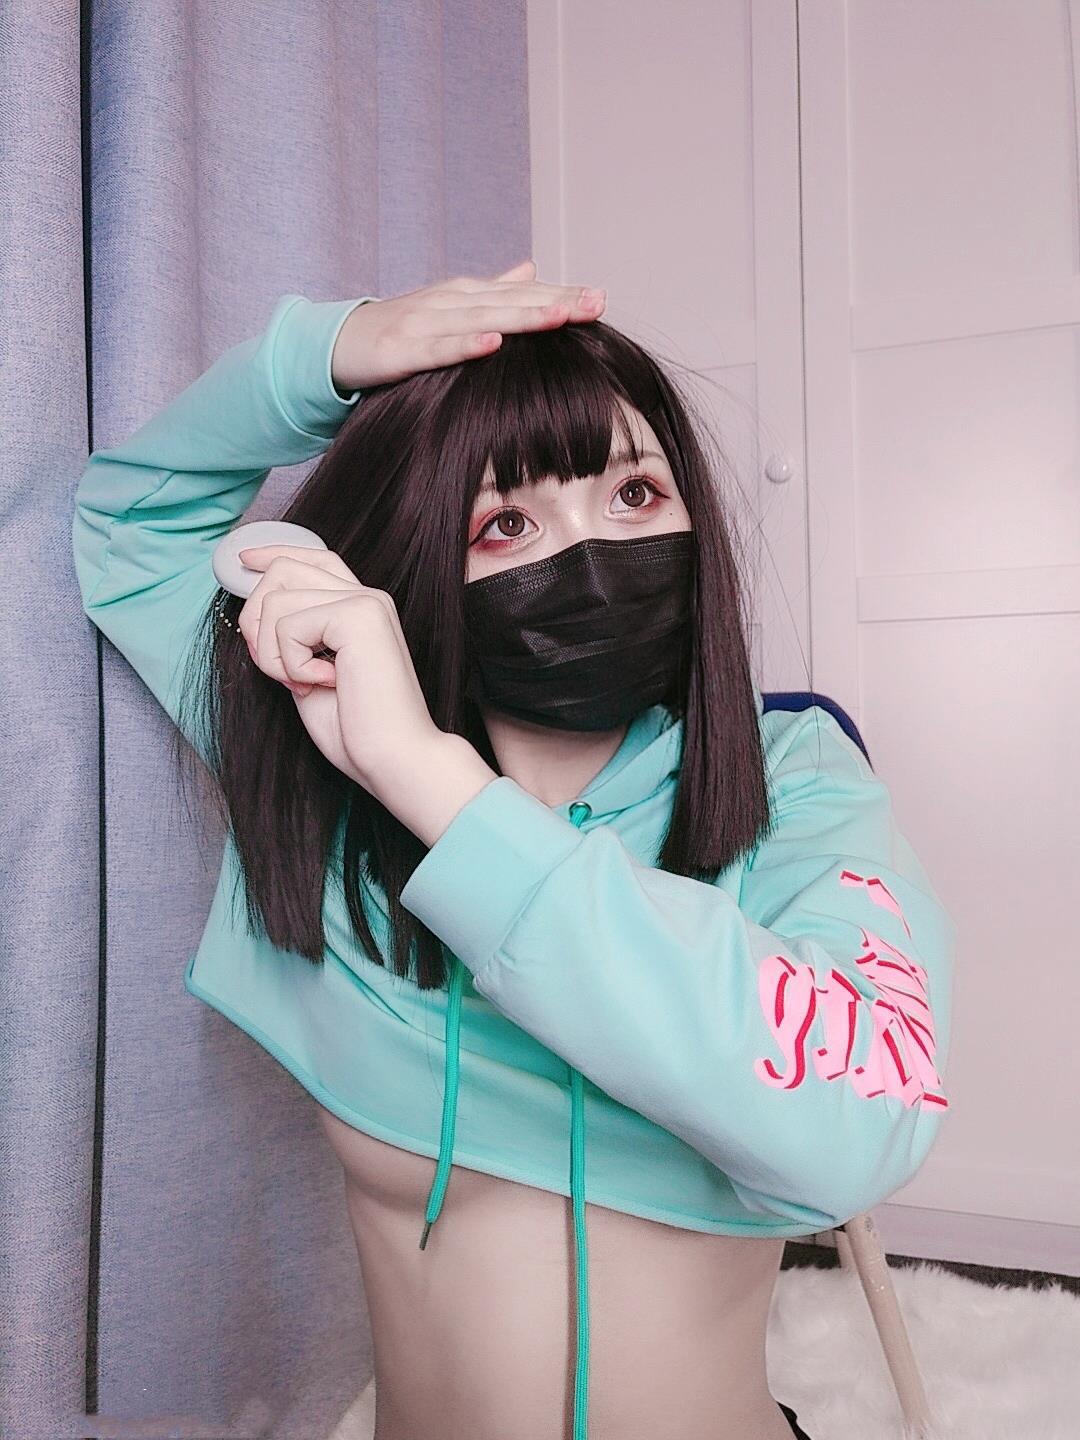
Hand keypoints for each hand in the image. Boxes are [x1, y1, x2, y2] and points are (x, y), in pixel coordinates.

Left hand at [234, 542, 446, 798]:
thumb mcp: (308, 675)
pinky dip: (290, 663)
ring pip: (275, 600)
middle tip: (279, 672)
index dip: (274, 553)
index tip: (244, 559)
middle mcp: (366, 596)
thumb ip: (290, 639)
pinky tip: (323, 683)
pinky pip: (287, 626)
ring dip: (272, 653)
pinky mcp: (358, 615)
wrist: (395, 759)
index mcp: (361, 608)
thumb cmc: (358, 731)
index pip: (312, 559)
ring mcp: (365, 602)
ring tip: (304, 683)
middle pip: (282, 570)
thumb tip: (254, 612)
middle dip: (256, 622)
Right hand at [330, 258, 606, 390]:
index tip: (601, 298)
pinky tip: (494, 344)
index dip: (562, 294)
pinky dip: (466, 345)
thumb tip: (533, 270)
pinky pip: (439, 349)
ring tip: (561, 316)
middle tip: (597, 303)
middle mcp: (450, 302)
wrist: (335, 345)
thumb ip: (493, 293)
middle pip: (512, 302)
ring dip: (522, 317)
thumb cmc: (399, 330)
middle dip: (556, 302)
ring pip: (482, 319)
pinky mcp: (401, 351)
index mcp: (466, 295)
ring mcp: (425, 323)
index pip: (524, 294)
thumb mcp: (449, 310)